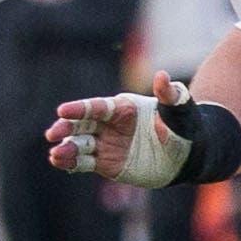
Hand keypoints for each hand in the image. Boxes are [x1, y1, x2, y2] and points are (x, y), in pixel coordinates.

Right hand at [45, 71, 196, 188]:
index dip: (79, 109)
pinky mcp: (105, 163)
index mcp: (121, 108)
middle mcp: (109, 125)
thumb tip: (162, 77)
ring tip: (55, 154)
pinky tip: (59, 163)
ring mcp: (106, 144)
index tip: (62, 111)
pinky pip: (83, 163)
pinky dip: (70, 163)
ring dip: (65, 149)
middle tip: (53, 134)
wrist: (188, 154)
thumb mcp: (179, 109)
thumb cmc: (184, 126)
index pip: (95, 107)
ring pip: (79, 145)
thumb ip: (169, 94)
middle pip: (80, 125)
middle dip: (65, 128)